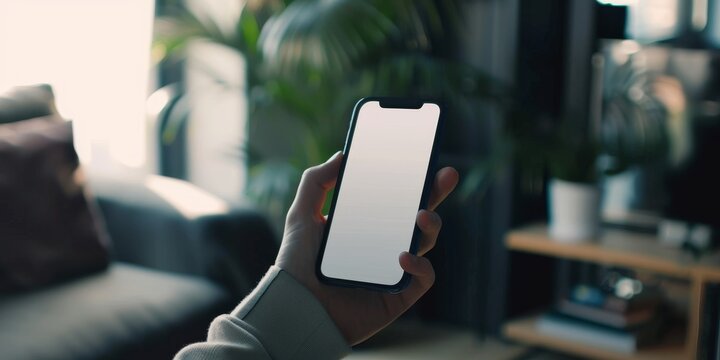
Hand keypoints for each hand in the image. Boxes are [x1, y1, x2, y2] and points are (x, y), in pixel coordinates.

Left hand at [275, 151, 458, 344]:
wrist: (296, 307)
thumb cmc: (296, 265)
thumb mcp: (301, 216)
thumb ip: (316, 182)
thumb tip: (342, 155)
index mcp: (367, 224)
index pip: (396, 198)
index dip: (414, 180)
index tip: (424, 159)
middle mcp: (384, 244)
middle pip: (419, 215)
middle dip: (437, 193)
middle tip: (447, 174)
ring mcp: (394, 269)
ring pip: (426, 242)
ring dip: (431, 226)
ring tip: (421, 216)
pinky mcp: (399, 295)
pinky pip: (424, 278)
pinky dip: (421, 265)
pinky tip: (404, 257)